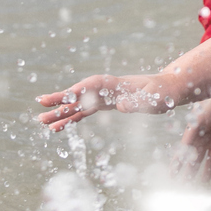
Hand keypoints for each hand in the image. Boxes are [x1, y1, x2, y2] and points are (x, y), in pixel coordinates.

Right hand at [36, 74, 178, 128]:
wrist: (169, 89)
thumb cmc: (165, 93)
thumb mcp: (156, 98)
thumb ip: (138, 102)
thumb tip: (119, 106)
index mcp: (119, 83)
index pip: (94, 84)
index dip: (80, 89)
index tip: (66, 95)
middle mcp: (107, 89)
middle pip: (80, 93)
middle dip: (61, 100)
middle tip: (40, 106)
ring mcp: (104, 97)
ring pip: (78, 105)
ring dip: (61, 113)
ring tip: (43, 122)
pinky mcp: (105, 105)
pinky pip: (84, 112)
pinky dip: (71, 119)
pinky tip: (58, 128)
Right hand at [175, 92, 210, 181]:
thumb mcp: (202, 113)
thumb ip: (195, 128)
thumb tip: (185, 144)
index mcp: (197, 131)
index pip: (184, 151)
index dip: (177, 163)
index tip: (171, 176)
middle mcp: (206, 137)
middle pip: (196, 158)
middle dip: (190, 171)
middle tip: (184, 185)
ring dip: (209, 170)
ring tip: (205, 181)